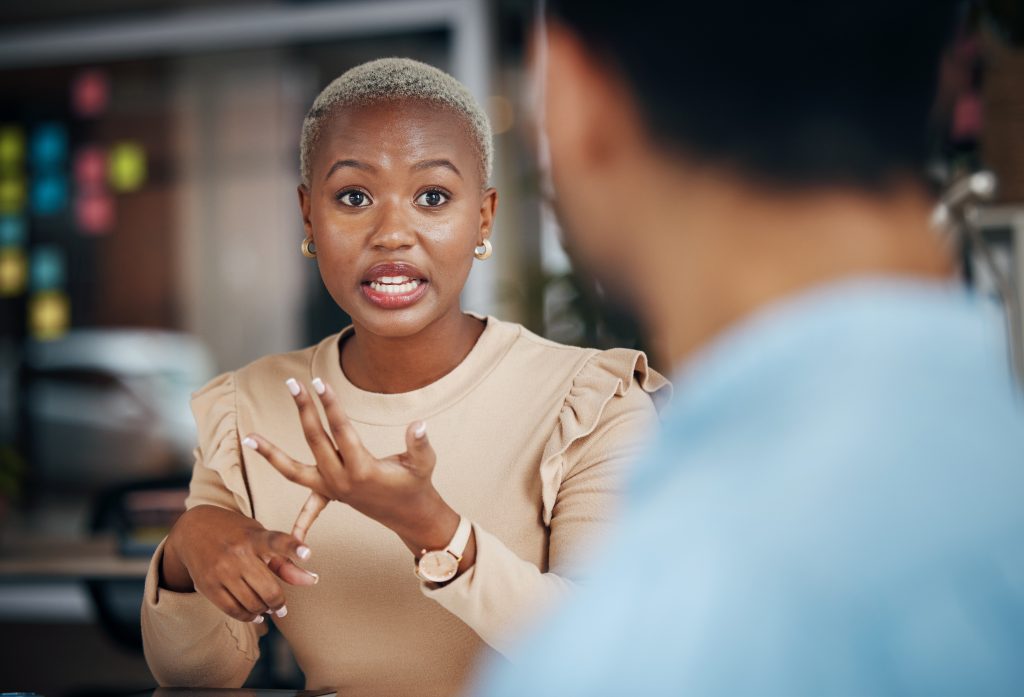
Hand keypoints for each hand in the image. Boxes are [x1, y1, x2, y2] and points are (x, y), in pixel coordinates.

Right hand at [161, 505, 317, 622]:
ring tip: (268, 609)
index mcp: (255, 537)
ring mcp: (221, 570)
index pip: (277, 541)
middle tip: (282, 607)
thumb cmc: (237, 533)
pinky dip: (247, 616)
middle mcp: (238, 553)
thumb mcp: (260, 537)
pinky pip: (232, 610)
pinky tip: (255, 615)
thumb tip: (311, 581)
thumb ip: (285, 560)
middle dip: (279, 603)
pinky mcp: (208, 585)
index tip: (308, 553)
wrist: (193, 530)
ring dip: (264, 610)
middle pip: (268, 589)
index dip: (293, 547)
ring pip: (251, 603)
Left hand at [242, 377, 463, 557]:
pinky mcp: (329, 494)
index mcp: (363, 469)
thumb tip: (418, 424)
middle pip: (315, 440)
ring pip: (294, 472)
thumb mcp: (424, 463)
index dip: (330, 405)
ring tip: (249, 438)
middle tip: (293, 383)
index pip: (341, 430)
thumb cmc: (417, 483)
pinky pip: (304, 499)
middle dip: (304, 410)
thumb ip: (419, 444)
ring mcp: (331, 490)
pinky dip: (288, 499)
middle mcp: (341, 481)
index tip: (319, 382)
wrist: (411, 516)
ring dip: (271, 454)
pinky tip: (270, 492)